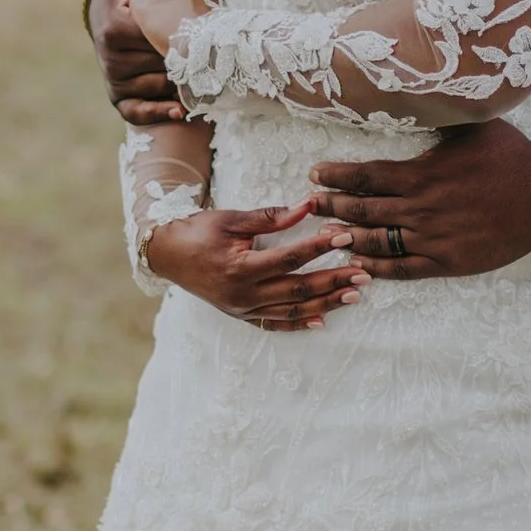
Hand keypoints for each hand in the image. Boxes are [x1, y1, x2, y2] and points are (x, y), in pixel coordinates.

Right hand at [91, 0, 204, 126]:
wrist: (103, 15)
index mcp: (116, 27)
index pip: (155, 38)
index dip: (183, 38)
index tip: (210, 37)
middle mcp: (110, 56)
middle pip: (159, 64)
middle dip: (186, 61)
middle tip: (216, 60)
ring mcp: (113, 79)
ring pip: (156, 87)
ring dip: (180, 84)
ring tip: (207, 78)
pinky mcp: (116, 96)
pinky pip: (137, 112)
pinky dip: (158, 113)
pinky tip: (181, 112)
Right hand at [146, 198, 360, 331]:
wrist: (167, 254)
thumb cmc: (198, 231)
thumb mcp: (232, 218)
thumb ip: (272, 217)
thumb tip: (308, 205)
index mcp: (240, 268)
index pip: (289, 258)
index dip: (319, 247)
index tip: (345, 236)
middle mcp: (243, 295)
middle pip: (298, 290)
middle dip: (333, 281)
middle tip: (363, 274)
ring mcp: (242, 309)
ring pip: (292, 311)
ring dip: (325, 304)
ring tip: (353, 296)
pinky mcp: (241, 315)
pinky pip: (274, 324)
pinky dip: (299, 324)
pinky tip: (322, 322)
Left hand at [308, 123, 530, 279]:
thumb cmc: (510, 156)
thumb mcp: (472, 125)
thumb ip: (438, 116)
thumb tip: (416, 93)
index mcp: (420, 174)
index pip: (365, 175)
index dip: (335, 176)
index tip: (314, 174)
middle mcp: (419, 208)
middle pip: (362, 210)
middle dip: (332, 207)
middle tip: (310, 206)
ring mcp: (431, 239)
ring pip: (376, 242)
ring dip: (347, 239)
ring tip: (325, 237)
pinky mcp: (447, 262)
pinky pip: (402, 270)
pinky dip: (377, 269)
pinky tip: (359, 267)